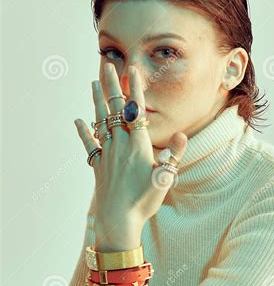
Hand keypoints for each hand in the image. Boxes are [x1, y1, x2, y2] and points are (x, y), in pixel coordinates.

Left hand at [74, 63, 186, 227]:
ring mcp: (106, 154)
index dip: (135, 89)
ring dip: (96, 101)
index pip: (135, 110)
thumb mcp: (165, 179)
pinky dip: (84, 131)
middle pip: (114, 109)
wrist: (118, 220)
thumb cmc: (144, 201)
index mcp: (137, 145)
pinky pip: (89, 143)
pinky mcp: (98, 165)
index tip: (133, 70)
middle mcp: (119, 144)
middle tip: (107, 65)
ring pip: (100, 121)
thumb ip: (174, 155)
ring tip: (93, 83)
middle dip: (111, 85)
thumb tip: (183, 135)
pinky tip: (78, 121)